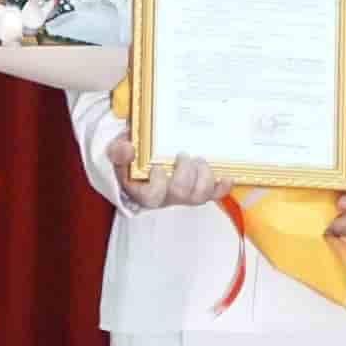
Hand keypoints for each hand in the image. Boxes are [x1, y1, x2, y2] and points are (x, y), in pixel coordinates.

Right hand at [106, 132, 231, 210]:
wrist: (141, 163)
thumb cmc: (131, 160)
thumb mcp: (118, 153)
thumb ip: (118, 152)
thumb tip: (127, 148)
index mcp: (144, 191)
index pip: (153, 195)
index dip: (158, 182)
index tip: (157, 166)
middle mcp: (166, 197)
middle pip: (180, 193)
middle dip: (185, 172)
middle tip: (182, 155)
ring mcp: (184, 195)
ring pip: (200, 196)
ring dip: (204, 176)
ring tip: (199, 160)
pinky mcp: (197, 190)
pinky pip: (214, 194)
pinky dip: (223, 188)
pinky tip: (227, 177)